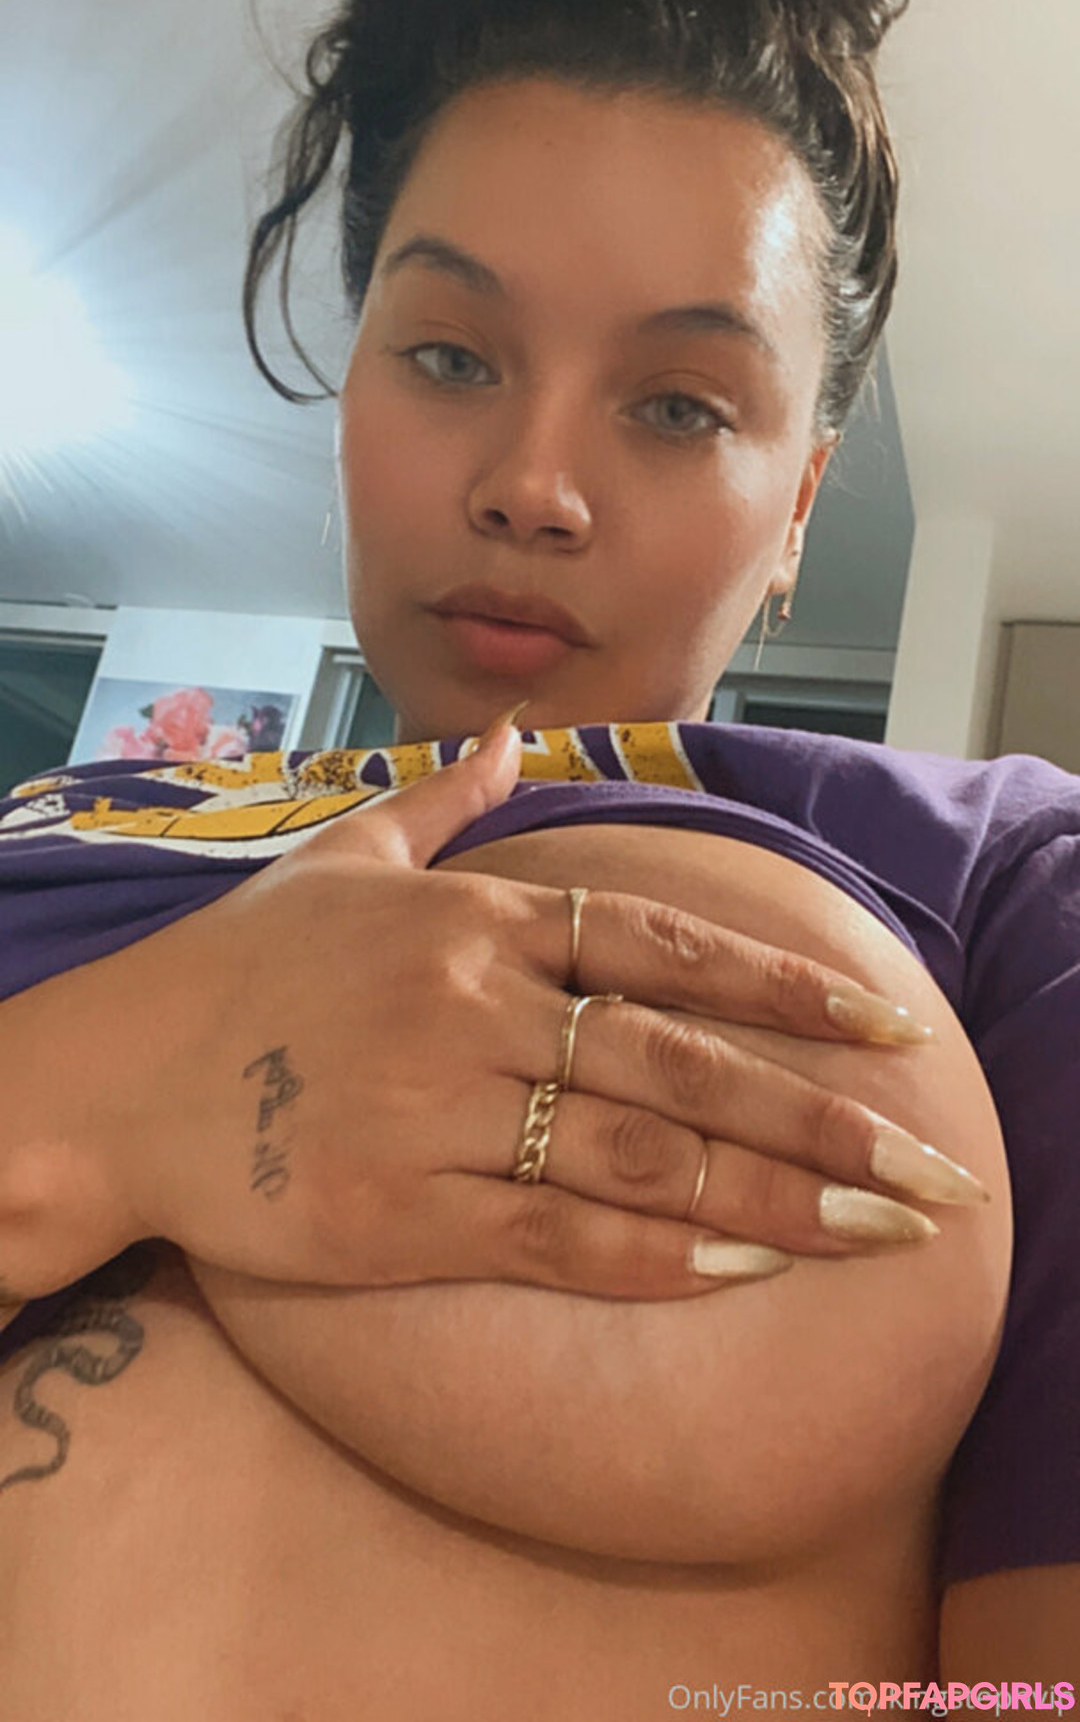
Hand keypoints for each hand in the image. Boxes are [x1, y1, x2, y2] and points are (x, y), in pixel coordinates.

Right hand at [2, 715, 976, 1301]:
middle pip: (681, 1062)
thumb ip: (440, 803)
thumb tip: (508, 736)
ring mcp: (439, 1114)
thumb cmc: (234, 969)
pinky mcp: (400, 1215)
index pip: (663, 945)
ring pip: (637, 1157)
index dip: (786, 986)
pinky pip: (552, 1240)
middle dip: (820, 1118)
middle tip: (929, 1169)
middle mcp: (472, 1008)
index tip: (888, 1027)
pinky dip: (653, 1258)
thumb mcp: (337, 860)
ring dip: (771, 1196)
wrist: (114, 1082)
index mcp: (474, 920)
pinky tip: (741, 1267)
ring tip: (877, 1231)